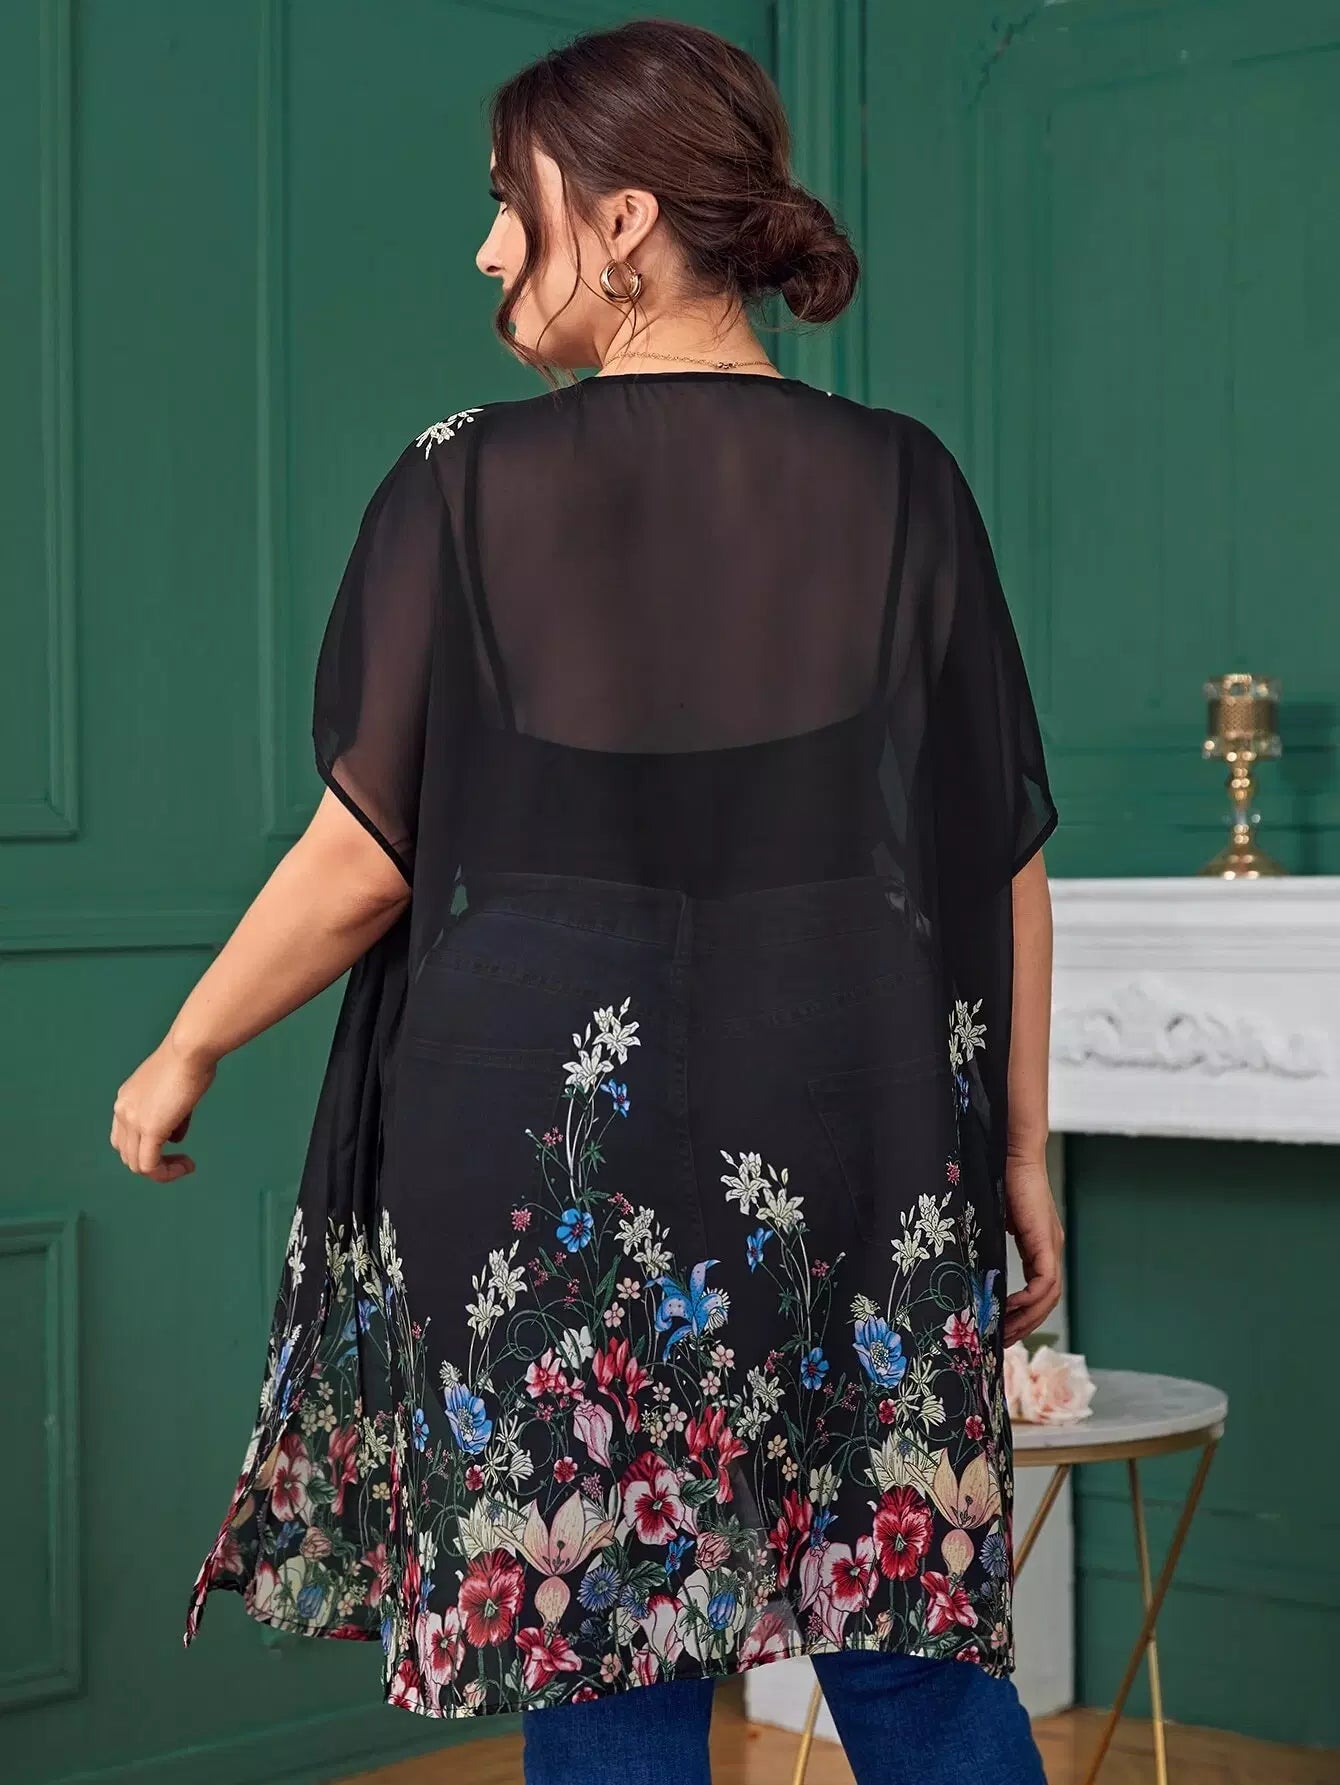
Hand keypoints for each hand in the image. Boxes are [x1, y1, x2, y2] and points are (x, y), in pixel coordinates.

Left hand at [110, 1036, 215, 1180]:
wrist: (190, 1049)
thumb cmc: (189, 1061)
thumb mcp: (175, 1091)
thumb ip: (171, 1116)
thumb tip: (175, 1136)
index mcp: (126, 1099)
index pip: (124, 1136)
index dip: (145, 1146)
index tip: (174, 1141)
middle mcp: (122, 1111)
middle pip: (127, 1153)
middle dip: (152, 1160)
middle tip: (179, 1159)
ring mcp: (133, 1121)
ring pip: (136, 1164)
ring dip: (161, 1170)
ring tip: (184, 1165)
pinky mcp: (150, 1129)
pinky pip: (150, 1165)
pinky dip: (167, 1173)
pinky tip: (186, 1166)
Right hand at [1002, 1149, 1062, 1344]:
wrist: (1013, 1156)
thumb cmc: (1001, 1180)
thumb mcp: (992, 1222)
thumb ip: (988, 1243)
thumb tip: (969, 1263)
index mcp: (1039, 1245)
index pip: (1038, 1290)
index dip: (1023, 1312)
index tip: (1002, 1327)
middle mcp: (1050, 1249)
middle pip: (1046, 1301)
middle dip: (1025, 1324)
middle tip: (1001, 1340)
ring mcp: (1051, 1246)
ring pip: (1048, 1296)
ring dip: (1028, 1317)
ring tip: (1004, 1330)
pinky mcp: (1046, 1242)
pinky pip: (1045, 1283)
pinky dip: (1031, 1300)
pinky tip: (1011, 1307)